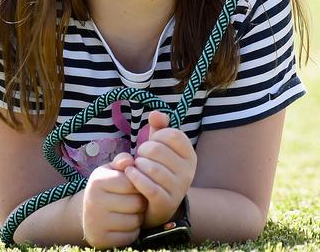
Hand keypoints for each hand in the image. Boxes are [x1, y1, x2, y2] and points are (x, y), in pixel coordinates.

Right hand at [80, 158, 145, 248]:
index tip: (134, 187)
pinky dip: (132, 232)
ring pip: (135, 221)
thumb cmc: (107, 188)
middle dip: (140, 202)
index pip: (133, 183)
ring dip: (137, 218)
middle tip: (133, 202)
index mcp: (97, 181)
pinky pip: (130, 236)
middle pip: (136, 203)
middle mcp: (93, 202)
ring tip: (129, 213)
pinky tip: (124, 225)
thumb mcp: (111, 170)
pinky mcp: (100, 240)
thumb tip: (129, 161)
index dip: (139, 185)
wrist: (89, 214)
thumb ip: (123, 161)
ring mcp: (95, 223)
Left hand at [125, 111, 197, 227]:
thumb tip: (155, 114)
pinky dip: (134, 177)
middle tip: (139, 157)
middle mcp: (188, 171)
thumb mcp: (161, 148)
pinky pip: (147, 186)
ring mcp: (178, 188)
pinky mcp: (165, 202)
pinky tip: (129, 174)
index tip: (151, 143)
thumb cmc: (158, 170)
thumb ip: (159, 129)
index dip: (157, 135)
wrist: (159, 206)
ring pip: (151, 168)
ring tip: (135, 167)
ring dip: (137, 165)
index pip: (173, 134)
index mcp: (190, 155)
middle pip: (158, 150)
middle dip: (142, 151)